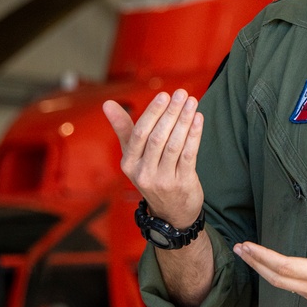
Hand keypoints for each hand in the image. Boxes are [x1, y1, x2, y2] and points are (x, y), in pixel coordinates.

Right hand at [103, 90, 204, 227]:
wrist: (171, 212)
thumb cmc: (151, 173)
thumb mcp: (133, 155)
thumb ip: (123, 128)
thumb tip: (107, 103)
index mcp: (128, 164)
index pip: (139, 134)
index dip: (152, 113)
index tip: (164, 95)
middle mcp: (143, 173)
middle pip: (157, 138)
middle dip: (171, 113)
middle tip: (181, 94)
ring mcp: (163, 180)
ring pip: (174, 145)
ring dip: (184, 121)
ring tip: (192, 102)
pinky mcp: (182, 183)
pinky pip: (189, 155)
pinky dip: (194, 135)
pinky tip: (199, 119)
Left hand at [233, 203, 306, 306]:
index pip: (286, 266)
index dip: (263, 256)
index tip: (248, 246)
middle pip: (278, 279)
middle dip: (256, 263)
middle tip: (240, 250)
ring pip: (286, 287)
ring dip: (266, 270)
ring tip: (252, 256)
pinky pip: (297, 290)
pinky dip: (281, 278)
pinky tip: (275, 268)